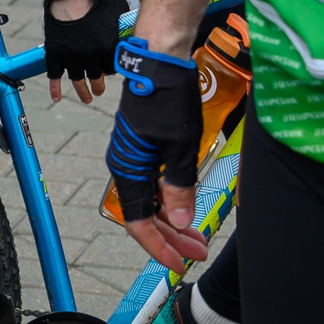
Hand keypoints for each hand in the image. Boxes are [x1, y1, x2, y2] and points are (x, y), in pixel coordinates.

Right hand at [43, 0, 126, 103]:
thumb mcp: (119, 11)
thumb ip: (123, 25)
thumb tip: (132, 28)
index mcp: (107, 49)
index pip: (112, 69)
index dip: (110, 72)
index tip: (108, 72)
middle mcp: (90, 56)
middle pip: (96, 78)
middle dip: (98, 86)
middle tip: (98, 91)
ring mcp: (71, 55)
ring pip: (77, 80)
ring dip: (82, 91)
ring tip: (86, 98)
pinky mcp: (55, 52)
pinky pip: (54, 75)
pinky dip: (55, 88)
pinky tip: (57, 98)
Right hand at [107, 38, 207, 265]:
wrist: (160, 61)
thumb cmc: (167, 98)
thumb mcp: (180, 147)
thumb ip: (179, 186)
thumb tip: (179, 220)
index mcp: (128, 168)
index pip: (137, 221)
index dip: (158, 246)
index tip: (179, 262)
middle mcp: (125, 165)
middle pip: (144, 214)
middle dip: (171, 236)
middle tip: (198, 250)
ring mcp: (134, 156)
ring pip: (150, 199)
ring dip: (172, 219)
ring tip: (196, 233)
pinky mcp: (144, 146)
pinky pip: (153, 183)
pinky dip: (170, 198)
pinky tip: (186, 202)